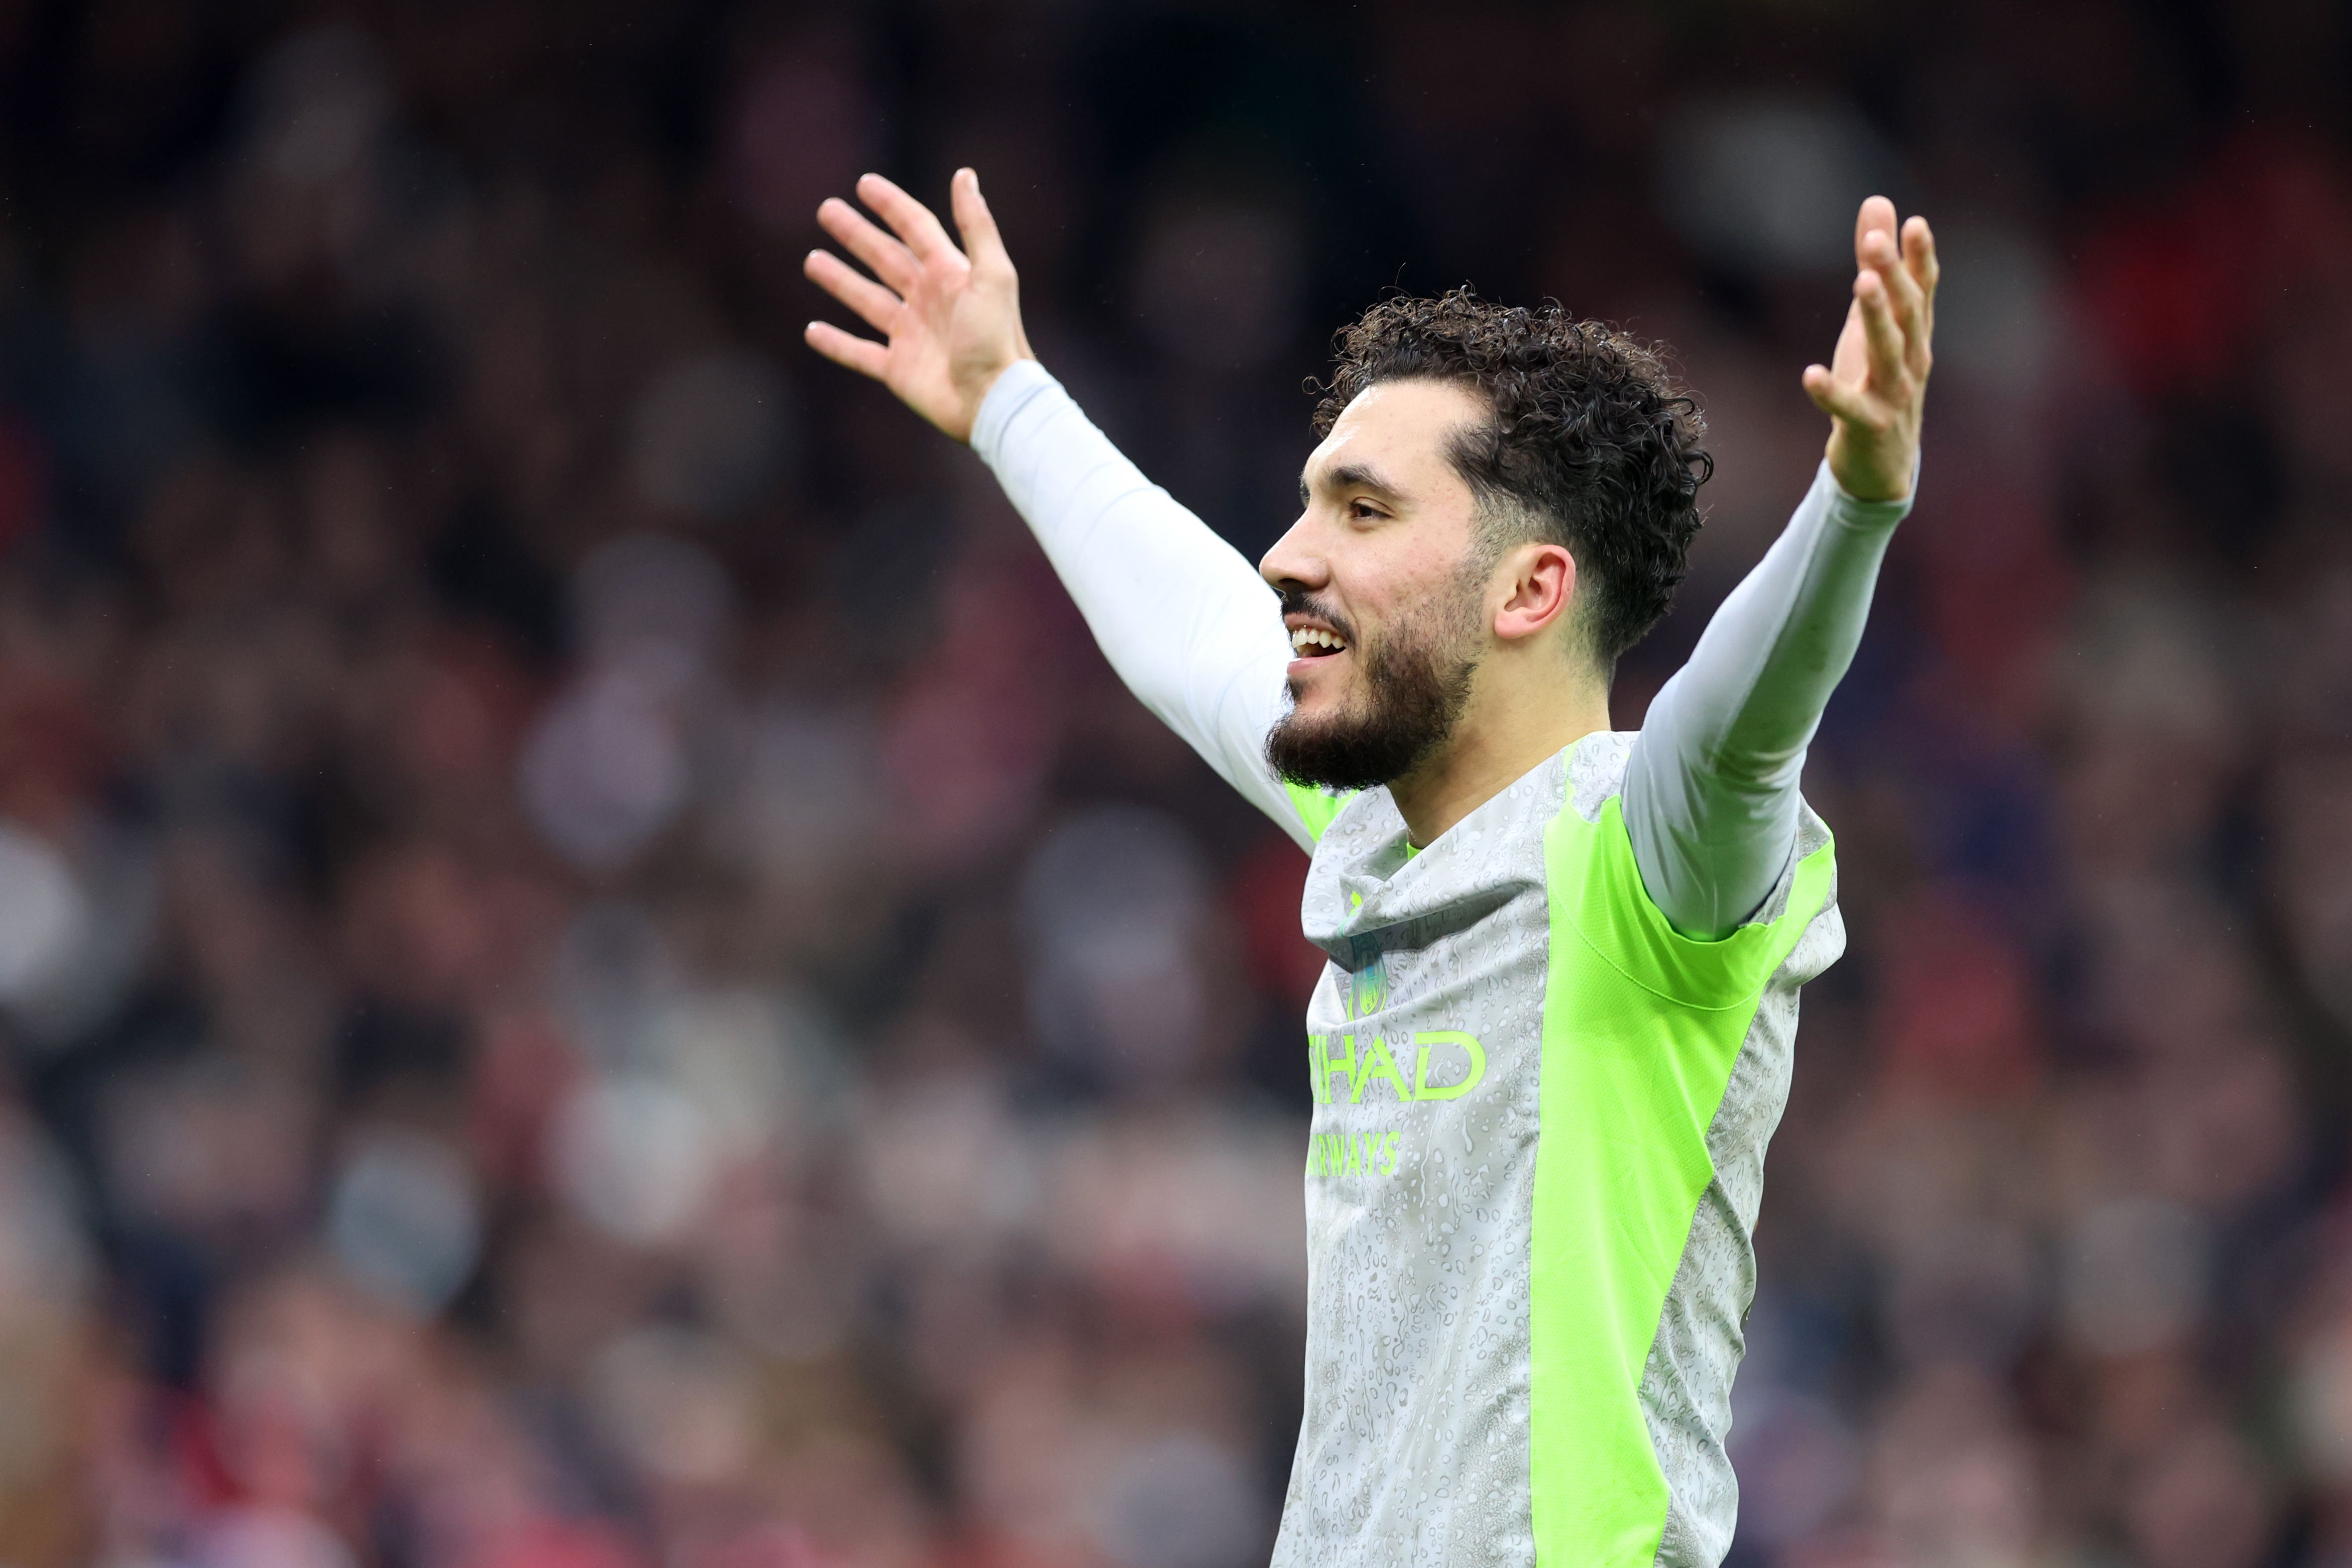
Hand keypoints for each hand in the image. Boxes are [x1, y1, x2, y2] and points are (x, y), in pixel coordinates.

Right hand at [803, 169, 1033, 443]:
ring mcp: (910, 336)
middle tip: (826, 211)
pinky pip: (859, 353)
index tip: (864, 184)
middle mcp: (928, 301)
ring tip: (812, 260)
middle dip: (856, 235)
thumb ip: (976, 226)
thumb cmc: (997, 337)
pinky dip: (835, 343)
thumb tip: (965, 174)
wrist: (995, 400)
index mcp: (950, 275)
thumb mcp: (993, 275)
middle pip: (885, 259)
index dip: (891, 205)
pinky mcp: (897, 371)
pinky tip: (812, 330)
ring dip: (840, 280)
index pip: (915, 229)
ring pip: (867, 301)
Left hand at [1803, 197, 1936, 502]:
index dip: (1920, 257)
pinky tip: (1809, 375)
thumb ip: (1877, 265)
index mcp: (1915, 335)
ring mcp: (1894, 395)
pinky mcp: (1869, 426)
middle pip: (1906, 313)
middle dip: (1893, 275)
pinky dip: (1830, 393)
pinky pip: (1848, 408)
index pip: (1922, 290)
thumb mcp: (1875, 323)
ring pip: (1887, 352)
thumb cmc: (1878, 384)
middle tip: (1875, 242)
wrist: (1883, 465)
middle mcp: (1913, 361)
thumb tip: (1878, 203)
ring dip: (1876, 317)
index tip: (1915, 223)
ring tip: (1862, 283)